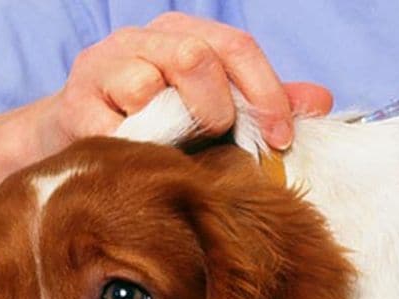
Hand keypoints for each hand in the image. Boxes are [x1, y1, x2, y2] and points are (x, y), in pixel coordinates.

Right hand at [38, 14, 331, 156]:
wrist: (84, 147)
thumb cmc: (164, 132)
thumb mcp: (219, 114)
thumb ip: (265, 106)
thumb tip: (322, 101)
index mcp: (184, 36)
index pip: (236, 46)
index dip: (267, 93)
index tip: (282, 139)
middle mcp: (142, 42)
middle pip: (194, 56)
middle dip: (217, 108)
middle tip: (217, 141)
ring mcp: (104, 69)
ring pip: (146, 82)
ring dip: (172, 128)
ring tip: (176, 151)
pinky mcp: (75, 107)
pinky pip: (113, 126)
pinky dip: (137, 149)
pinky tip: (145, 161)